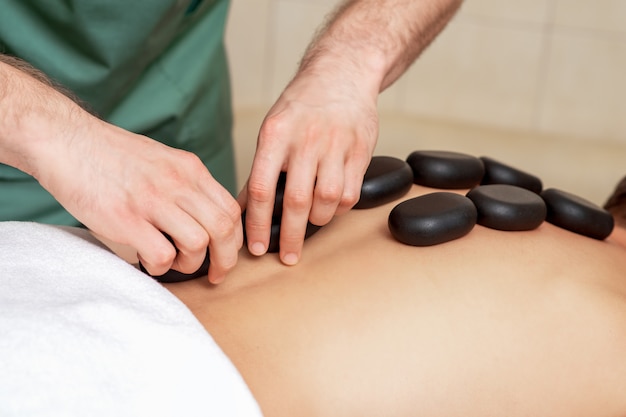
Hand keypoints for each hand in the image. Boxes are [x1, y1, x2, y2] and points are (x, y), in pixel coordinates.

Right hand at [41, 118, 242, 283]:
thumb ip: (186, 185)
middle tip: (214, 274)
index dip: (235, 239)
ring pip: (198, 244)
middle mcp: (177, 182)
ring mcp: (152, 200)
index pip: (231, 208)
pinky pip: (162, 255)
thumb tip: (204, 217)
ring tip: (172, 262)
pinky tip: (146, 259)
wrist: (66, 141)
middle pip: (223, 229)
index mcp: (189, 169)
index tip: (226, 254)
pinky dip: (159, 267)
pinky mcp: (126, 219)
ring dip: (190, 264)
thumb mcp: (162, 159)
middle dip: (225, 260)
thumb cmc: (111, 155)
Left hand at [241, 69, 377, 264]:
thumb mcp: (273, 129)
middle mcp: (306, 140)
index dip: (257, 222)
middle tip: (287, 256)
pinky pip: (351, 193)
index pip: (261, 188)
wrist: (342, 74)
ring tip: (310, 221)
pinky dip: (339, 208)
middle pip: (296, 201)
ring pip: (327, 201)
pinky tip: (330, 205)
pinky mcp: (361, 151)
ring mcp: (336, 146)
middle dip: (290, 236)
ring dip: (317, 220)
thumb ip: (262, 168)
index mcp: (275, 134)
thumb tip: (246, 207)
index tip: (256, 246)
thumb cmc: (302, 106)